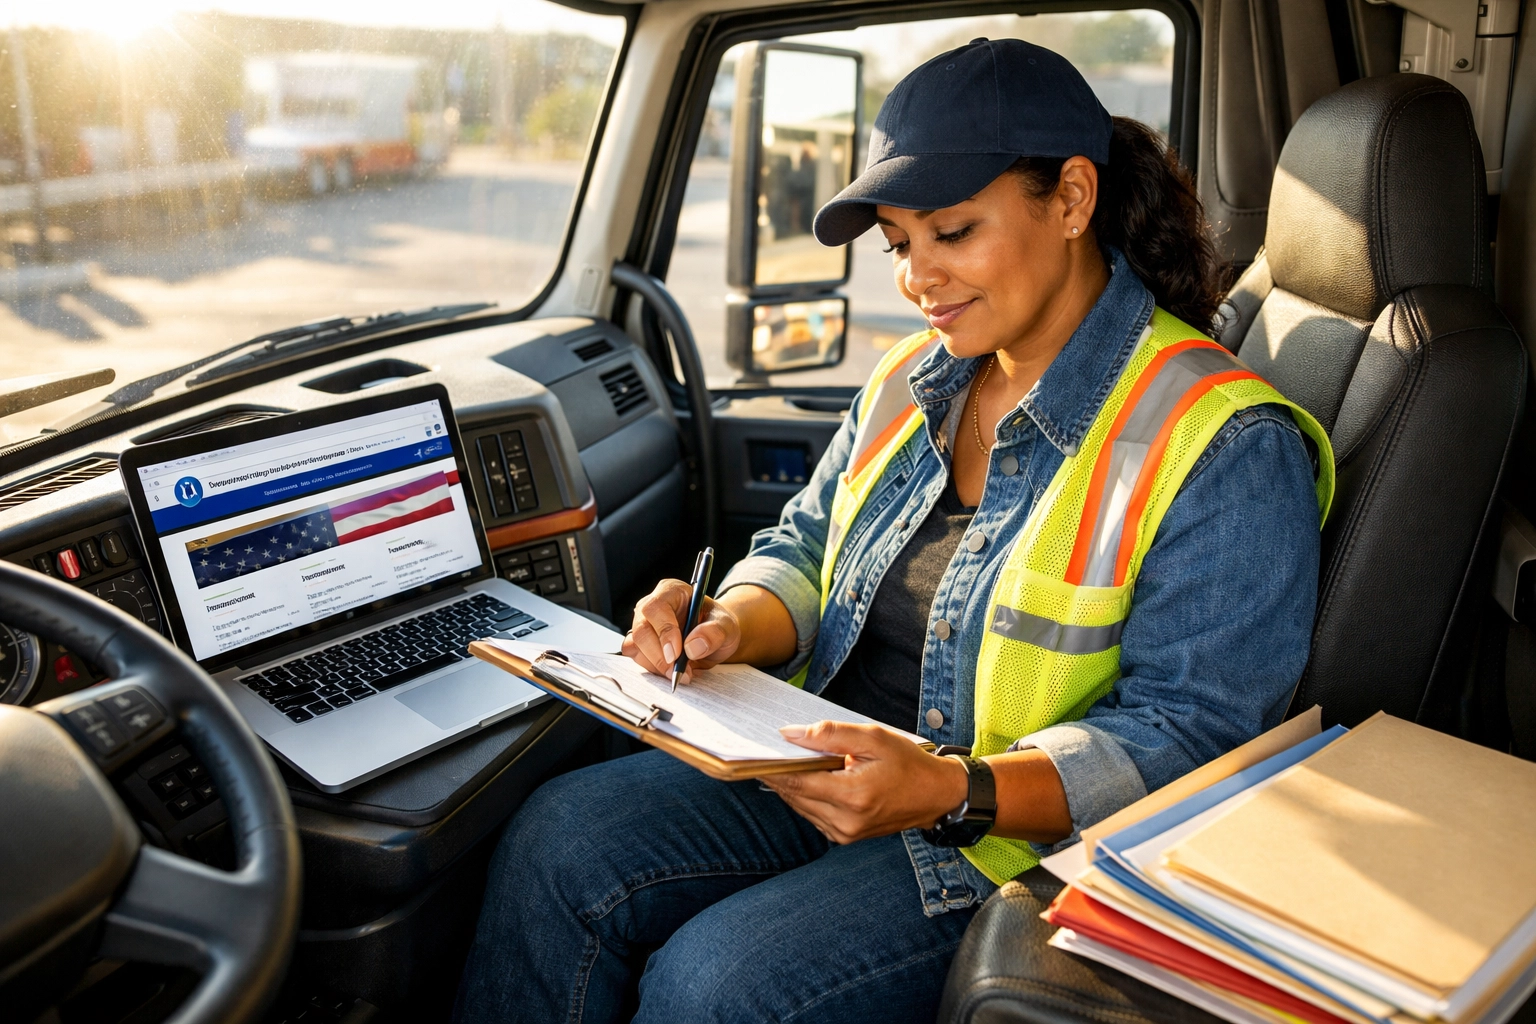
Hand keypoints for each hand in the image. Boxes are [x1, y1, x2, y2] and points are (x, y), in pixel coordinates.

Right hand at [623, 578, 741, 682]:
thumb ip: (714, 632)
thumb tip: (692, 647)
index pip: (657, 607)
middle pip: (641, 629)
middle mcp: (652, 606)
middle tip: (677, 671)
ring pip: (635, 645)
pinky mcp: (640, 643)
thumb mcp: (727, 626)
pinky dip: (652, 668)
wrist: (714, 639)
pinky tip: (671, 670)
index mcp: (672, 591)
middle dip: (658, 655)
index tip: (677, 653)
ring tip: (683, 672)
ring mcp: (643, 624)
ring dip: (657, 664)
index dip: (664, 630)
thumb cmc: (717, 626)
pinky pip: (636, 657)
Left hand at [760, 722, 969, 843]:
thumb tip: (791, 734)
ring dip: (790, 786)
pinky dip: (804, 796)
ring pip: (800, 807)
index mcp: (854, 796)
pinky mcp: (844, 837)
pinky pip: (812, 814)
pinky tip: (804, 777)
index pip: (798, 783)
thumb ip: (830, 735)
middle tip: (761, 751)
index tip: (754, 752)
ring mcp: (844, 834)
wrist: (935, 795)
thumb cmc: (908, 763)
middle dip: (778, 774)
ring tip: (779, 761)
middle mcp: (846, 821)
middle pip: (795, 796)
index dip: (773, 768)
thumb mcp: (872, 737)